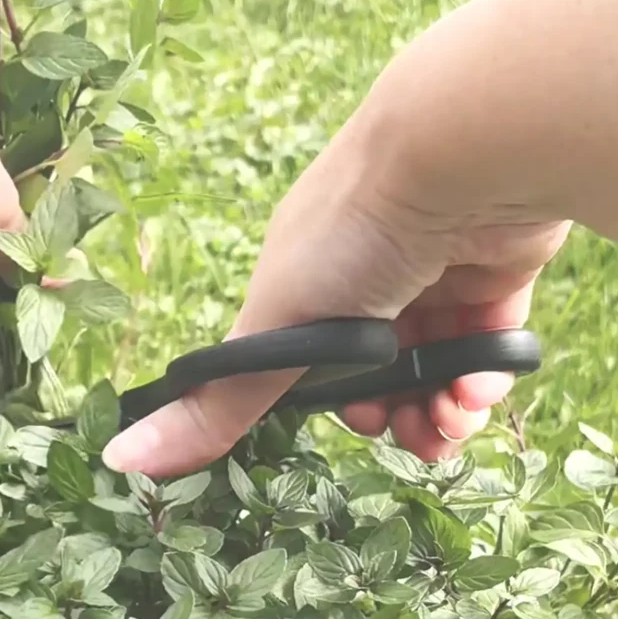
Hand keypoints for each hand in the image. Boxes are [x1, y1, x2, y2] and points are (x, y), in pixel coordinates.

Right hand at [102, 104, 569, 476]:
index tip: (355, 428)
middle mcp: (368, 284)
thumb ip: (219, 401)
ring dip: (445, 411)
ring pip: (437, 373)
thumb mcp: (277, 325)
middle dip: (394, 419)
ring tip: (454, 418)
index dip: (332, 408)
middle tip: (408, 430)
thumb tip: (124, 459)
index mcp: (309, 286)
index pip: (313, 369)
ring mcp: (432, 281)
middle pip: (379, 380)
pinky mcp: (493, 279)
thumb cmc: (351, 232)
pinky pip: (489, 346)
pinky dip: (485, 376)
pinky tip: (480, 385)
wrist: (456, 159)